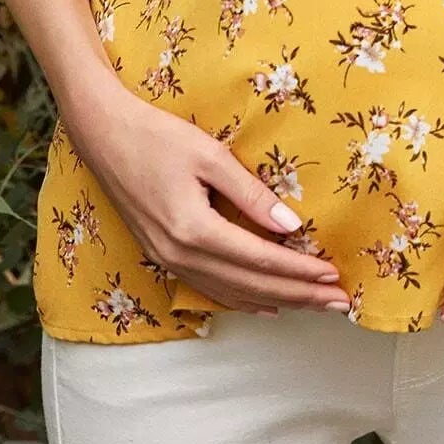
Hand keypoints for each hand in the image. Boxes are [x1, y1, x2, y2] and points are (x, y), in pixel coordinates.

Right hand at [65, 85, 350, 315]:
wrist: (104, 137)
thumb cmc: (157, 136)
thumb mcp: (209, 155)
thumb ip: (251, 192)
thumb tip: (291, 224)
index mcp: (194, 229)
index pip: (260, 259)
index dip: (300, 271)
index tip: (334, 275)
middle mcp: (181, 255)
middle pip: (251, 285)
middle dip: (300, 295)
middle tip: (340, 303)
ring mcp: (170, 261)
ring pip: (233, 293)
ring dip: (278, 301)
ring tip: (316, 306)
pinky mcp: (165, 257)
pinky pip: (212, 289)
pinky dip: (244, 300)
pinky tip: (268, 306)